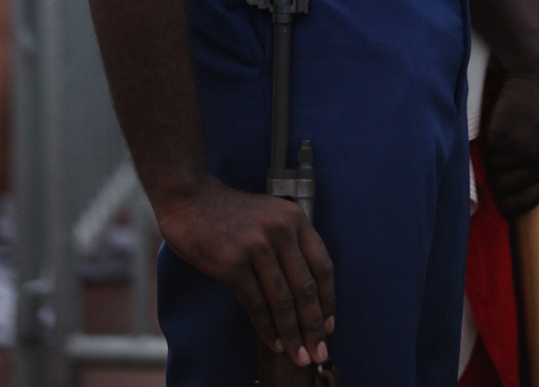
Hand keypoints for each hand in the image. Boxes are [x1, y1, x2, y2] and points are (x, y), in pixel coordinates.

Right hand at [157, 176, 334, 366]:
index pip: (322, 265)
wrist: (192, 199)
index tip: (329, 325)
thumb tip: (306, 292)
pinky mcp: (233, 263)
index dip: (328, 300)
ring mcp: (257, 246)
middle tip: (319, 352)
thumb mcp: (271, 215)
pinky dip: (267, 328)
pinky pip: (255, 303)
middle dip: (314, 325)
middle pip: (305, 287)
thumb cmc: (231, 212)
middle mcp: (281, 230)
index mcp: (295, 218)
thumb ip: (290, 243)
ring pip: (282, 300)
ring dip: (292, 333)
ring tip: (299, 355)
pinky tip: (274, 343)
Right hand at [482, 44, 538, 218]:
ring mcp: (530, 151)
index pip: (536, 196)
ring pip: (496, 169)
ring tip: (508, 121)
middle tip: (499, 153)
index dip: (515, 202)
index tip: (501, 205)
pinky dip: (489, 134)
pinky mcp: (507, 139)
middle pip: (511, 188)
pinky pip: (486, 151)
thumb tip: (523, 187)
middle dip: (500, 175)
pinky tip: (503, 113)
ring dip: (495, 151)